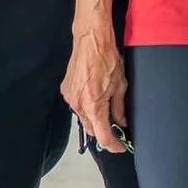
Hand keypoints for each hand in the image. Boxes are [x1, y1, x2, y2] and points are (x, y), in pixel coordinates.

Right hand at [62, 28, 129, 152]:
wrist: (90, 40)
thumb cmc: (106, 58)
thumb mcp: (120, 85)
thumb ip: (120, 108)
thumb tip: (121, 122)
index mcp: (94, 106)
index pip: (103, 137)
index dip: (114, 145)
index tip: (121, 147)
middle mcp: (79, 105)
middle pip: (92, 129)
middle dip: (104, 131)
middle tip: (117, 128)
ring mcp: (70, 98)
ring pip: (84, 118)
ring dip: (94, 118)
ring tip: (106, 106)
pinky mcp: (66, 90)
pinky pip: (77, 106)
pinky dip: (86, 106)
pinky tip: (94, 95)